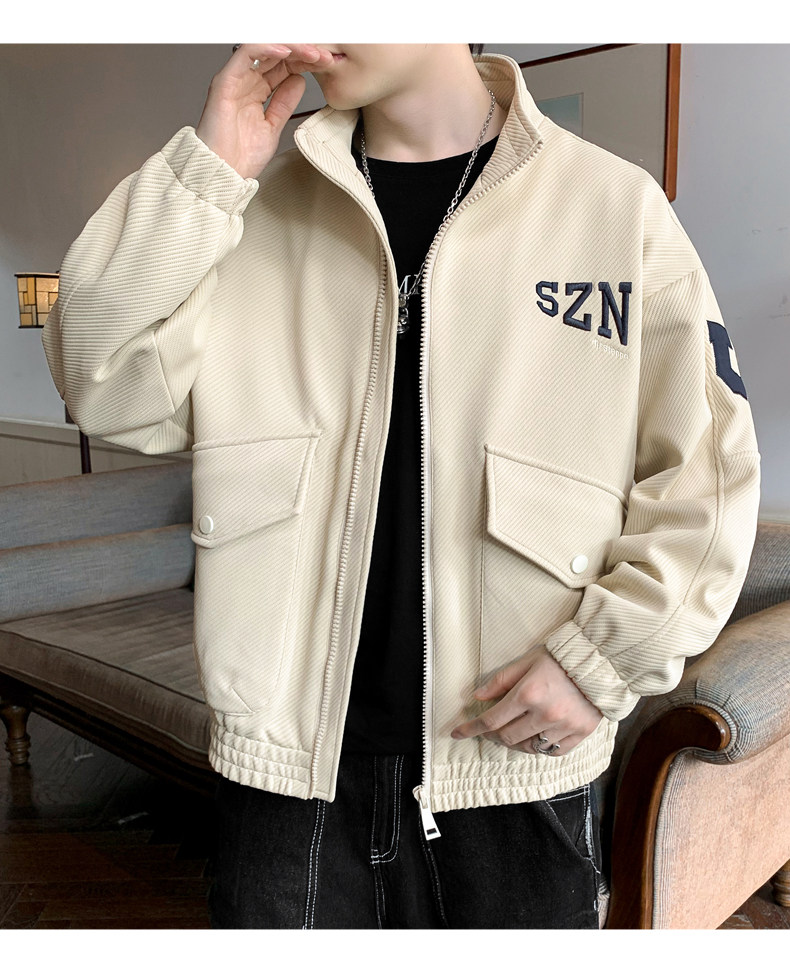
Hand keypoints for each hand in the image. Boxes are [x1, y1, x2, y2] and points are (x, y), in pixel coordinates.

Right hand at [195, 43, 334, 178]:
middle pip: (276, 55)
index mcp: (255, 92)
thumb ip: (284, 103)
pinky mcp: (225, 82)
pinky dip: (266, 48)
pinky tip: (286, 52)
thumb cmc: (240, 158)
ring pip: (263, 49)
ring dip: (290, 48)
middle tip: (324, 56)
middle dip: (302, 53)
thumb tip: (299, 81)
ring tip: (311, 53)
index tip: (325, 65)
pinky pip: (245, 54)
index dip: (305, 62)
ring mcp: (235, 80)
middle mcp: (244, 82)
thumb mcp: (273, 126)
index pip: (283, 67)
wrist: (223, 173)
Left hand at [450, 646, 603, 755]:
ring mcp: (563, 727)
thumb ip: (500, 680)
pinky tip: (535, 738)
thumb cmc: (559, 659)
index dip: (471, 728)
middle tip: (489, 729)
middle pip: (507, 737)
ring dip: (514, 743)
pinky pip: (552, 752)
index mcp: (528, 693)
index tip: (457, 733)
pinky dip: (540, 748)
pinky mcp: (579, 734)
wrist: (600, 663)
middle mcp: (544, 714)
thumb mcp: (526, 662)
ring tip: (511, 732)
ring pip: (528, 748)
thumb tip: (477, 697)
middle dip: (492, 735)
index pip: (491, 720)